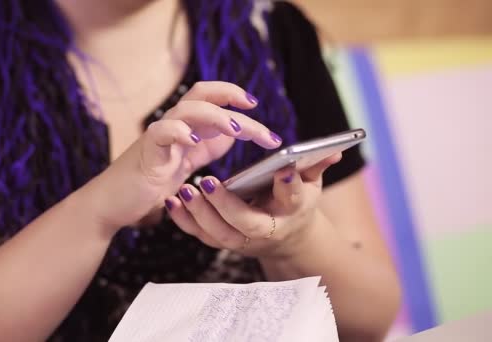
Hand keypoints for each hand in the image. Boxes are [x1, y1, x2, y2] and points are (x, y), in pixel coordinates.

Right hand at [89, 81, 282, 230]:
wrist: (112, 205)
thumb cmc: (148, 185)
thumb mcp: (186, 165)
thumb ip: (206, 148)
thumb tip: (233, 134)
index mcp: (184, 129)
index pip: (212, 99)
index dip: (234, 97)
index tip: (256, 106)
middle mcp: (172, 127)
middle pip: (204, 96)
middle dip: (233, 98)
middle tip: (256, 109)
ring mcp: (158, 138)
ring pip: (187, 110)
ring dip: (215, 115)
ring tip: (235, 128)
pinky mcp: (146, 154)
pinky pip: (160, 132)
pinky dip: (177, 131)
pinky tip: (192, 139)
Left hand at [164, 153, 341, 257]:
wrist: (286, 238)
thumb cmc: (296, 205)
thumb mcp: (310, 185)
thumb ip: (316, 166)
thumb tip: (335, 149)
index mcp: (291, 214)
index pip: (293, 201)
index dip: (290, 187)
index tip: (285, 170)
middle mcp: (265, 231)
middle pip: (246, 224)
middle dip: (226, 206)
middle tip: (208, 182)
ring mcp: (241, 240)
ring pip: (218, 234)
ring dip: (199, 214)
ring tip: (184, 191)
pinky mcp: (222, 241)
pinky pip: (201, 235)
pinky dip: (184, 221)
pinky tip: (172, 202)